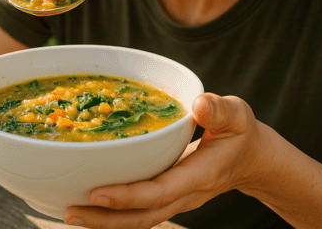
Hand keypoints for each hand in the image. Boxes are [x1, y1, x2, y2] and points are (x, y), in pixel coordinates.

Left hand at [63, 93, 271, 228]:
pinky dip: (112, 215)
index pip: (160, 192)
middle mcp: (184, 194)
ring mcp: (175, 200)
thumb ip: (219, 111)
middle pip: (142, 217)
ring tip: (69, 214)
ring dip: (104, 222)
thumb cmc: (241, 133)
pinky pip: (137, 213)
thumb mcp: (237, 115)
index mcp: (199, 176)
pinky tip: (87, 207)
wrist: (252, 160)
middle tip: (69, 212)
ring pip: (137, 221)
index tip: (98, 193)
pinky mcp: (166, 197)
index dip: (128, 196)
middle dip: (105, 219)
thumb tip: (199, 105)